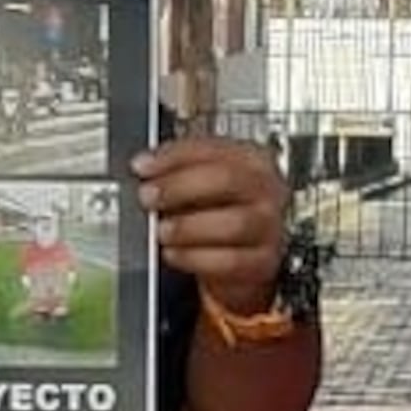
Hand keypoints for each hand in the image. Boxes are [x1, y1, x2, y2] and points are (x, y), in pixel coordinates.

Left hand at [134, 137, 288, 316]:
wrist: (243, 259)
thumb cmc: (220, 213)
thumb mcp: (203, 185)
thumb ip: (178, 172)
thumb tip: (144, 169)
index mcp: (250, 159)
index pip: (212, 148)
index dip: (172, 156)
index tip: (142, 166)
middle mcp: (265, 189)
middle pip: (226, 179)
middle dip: (179, 187)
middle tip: (148, 197)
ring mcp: (269, 227)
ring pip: (233, 223)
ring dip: (188, 226)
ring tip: (161, 230)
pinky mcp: (262, 262)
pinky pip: (231, 261)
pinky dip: (195, 258)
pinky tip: (173, 253)